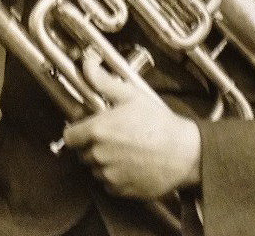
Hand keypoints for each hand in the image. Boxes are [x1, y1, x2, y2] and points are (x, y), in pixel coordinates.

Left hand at [62, 51, 201, 199]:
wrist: (185, 153)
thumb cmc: (160, 123)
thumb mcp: (131, 95)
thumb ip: (103, 81)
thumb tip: (87, 65)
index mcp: (98, 130)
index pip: (69, 136)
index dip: (77, 131)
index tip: (86, 129)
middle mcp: (99, 154)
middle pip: (82, 153)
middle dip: (92, 145)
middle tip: (112, 137)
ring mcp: (110, 174)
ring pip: (95, 169)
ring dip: (103, 162)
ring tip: (123, 151)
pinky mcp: (121, 190)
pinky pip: (108, 184)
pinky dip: (115, 177)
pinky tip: (130, 165)